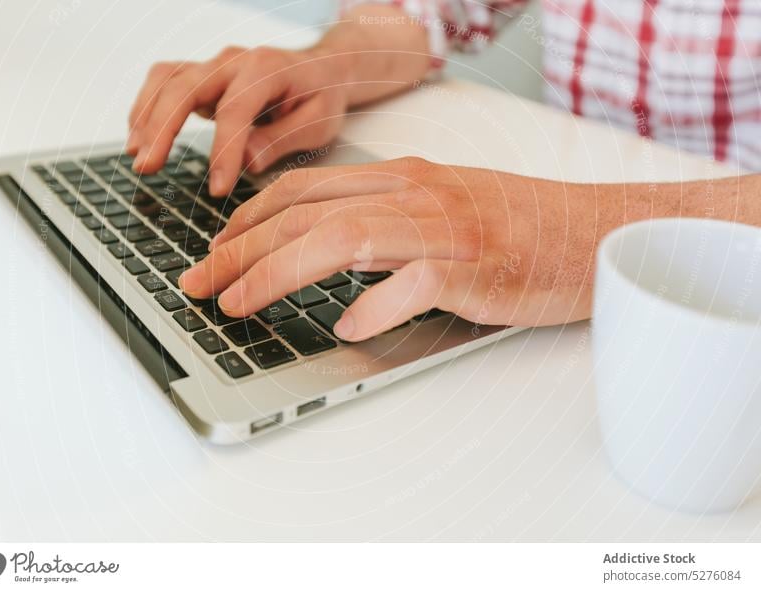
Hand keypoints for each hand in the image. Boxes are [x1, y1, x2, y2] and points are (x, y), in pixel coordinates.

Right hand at [127, 45, 350, 194]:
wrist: (323, 69)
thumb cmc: (322, 97)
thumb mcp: (318, 123)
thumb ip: (282, 139)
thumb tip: (247, 161)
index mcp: (267, 68)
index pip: (236, 110)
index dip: (223, 151)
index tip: (217, 188)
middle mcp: (235, 61)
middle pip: (186, 86)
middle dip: (163, 128)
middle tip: (148, 167)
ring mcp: (216, 65)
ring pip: (167, 80)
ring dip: (146, 116)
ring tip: (138, 156)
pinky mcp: (204, 76)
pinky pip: (165, 82)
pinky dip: (147, 106)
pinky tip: (140, 136)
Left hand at [178, 157, 599, 339]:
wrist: (586, 232)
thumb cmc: (513, 226)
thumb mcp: (436, 206)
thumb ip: (381, 221)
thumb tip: (322, 253)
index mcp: (400, 178)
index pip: (304, 190)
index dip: (248, 219)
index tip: (217, 248)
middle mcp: (413, 195)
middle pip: (304, 215)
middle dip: (237, 250)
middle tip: (197, 282)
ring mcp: (443, 229)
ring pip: (340, 240)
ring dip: (276, 274)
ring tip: (235, 305)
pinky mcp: (474, 270)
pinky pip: (412, 284)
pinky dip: (372, 308)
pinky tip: (346, 329)